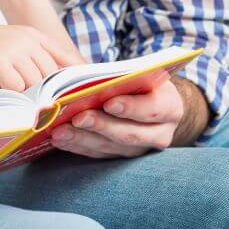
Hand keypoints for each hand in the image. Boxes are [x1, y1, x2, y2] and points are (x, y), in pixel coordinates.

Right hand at [0, 25, 83, 91]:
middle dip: (47, 88)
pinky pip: (17, 87)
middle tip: (44, 101)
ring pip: (35, 81)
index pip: (63, 55)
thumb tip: (63, 78)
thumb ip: (36, 55)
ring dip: (28, 92)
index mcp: (32, 34)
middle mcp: (25, 39)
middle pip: (51, 72)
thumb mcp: (15, 43)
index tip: (82, 88)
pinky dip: (14, 94)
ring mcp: (12, 50)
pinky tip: (5, 90)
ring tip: (17, 91)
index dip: (74, 73)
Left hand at [50, 73, 183, 157]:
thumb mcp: (138, 72)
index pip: (152, 108)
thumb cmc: (140, 79)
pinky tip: (60, 139)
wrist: (154, 101)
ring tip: (59, 132)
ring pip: (111, 147)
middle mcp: (160, 133)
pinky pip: (100, 154)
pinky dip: (78, 146)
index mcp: (169, 106)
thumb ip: (119, 76)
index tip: (109, 103)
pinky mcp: (124, 156)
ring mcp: (142, 149)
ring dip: (82, 139)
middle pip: (129, 133)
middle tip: (77, 118)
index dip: (131, 107)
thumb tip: (81, 75)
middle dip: (100, 125)